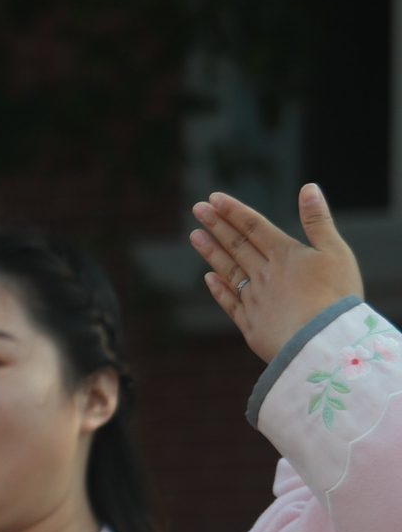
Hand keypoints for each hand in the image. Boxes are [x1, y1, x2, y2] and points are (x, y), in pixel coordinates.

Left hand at [190, 184, 363, 361]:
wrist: (324, 343)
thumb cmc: (337, 297)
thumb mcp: (336, 253)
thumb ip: (318, 221)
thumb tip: (308, 188)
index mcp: (285, 255)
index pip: (254, 227)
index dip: (234, 211)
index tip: (214, 199)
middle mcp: (264, 274)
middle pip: (237, 245)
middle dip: (217, 225)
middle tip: (198, 209)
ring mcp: (255, 300)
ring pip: (229, 270)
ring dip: (211, 252)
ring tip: (194, 235)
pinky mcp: (252, 325)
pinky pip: (231, 303)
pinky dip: (219, 289)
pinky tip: (209, 278)